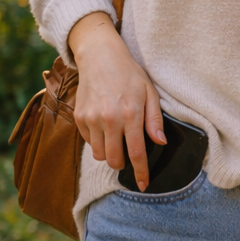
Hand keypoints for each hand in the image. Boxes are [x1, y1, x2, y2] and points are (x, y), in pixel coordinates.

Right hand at [69, 12, 165, 191]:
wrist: (99, 56)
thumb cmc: (129, 74)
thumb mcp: (149, 92)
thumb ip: (155, 119)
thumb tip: (160, 142)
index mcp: (130, 114)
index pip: (137, 153)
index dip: (140, 172)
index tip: (143, 185)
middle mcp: (109, 119)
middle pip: (114, 160)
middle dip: (123, 164)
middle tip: (129, 156)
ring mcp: (91, 119)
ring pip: (99, 155)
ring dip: (109, 154)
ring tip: (116, 139)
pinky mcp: (79, 117)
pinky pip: (89, 142)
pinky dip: (98, 141)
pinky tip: (105, 128)